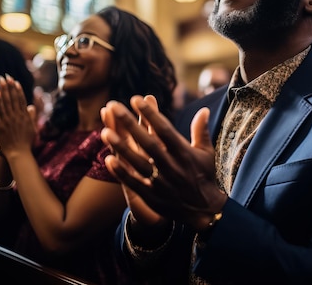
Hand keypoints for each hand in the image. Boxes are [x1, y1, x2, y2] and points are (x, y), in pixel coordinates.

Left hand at [0, 74, 36, 158]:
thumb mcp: (32, 128)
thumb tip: (31, 106)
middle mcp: (16, 117)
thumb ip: (31, 116)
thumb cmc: (26, 141)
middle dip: (8, 87)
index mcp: (24, 116)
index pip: (20, 99)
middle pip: (11, 99)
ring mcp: (7, 122)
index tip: (15, 81)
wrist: (18, 153)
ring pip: (4, 105)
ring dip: (1, 94)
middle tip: (5, 78)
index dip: (17, 90)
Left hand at [101, 95, 226, 230]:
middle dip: (130, 123)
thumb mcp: (206, 153)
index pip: (165, 130)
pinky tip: (107, 159)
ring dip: (121, 147)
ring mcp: (161, 182)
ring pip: (138, 162)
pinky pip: (134, 183)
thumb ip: (201, 130)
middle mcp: (172, 166)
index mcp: (184, 153)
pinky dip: (121, 172)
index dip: (150, 114)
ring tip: (105, 131)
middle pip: (147, 142)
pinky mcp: (152, 196)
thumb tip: (202, 109)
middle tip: (114, 105)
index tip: (136, 98)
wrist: (204, 211)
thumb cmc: (204, 176)